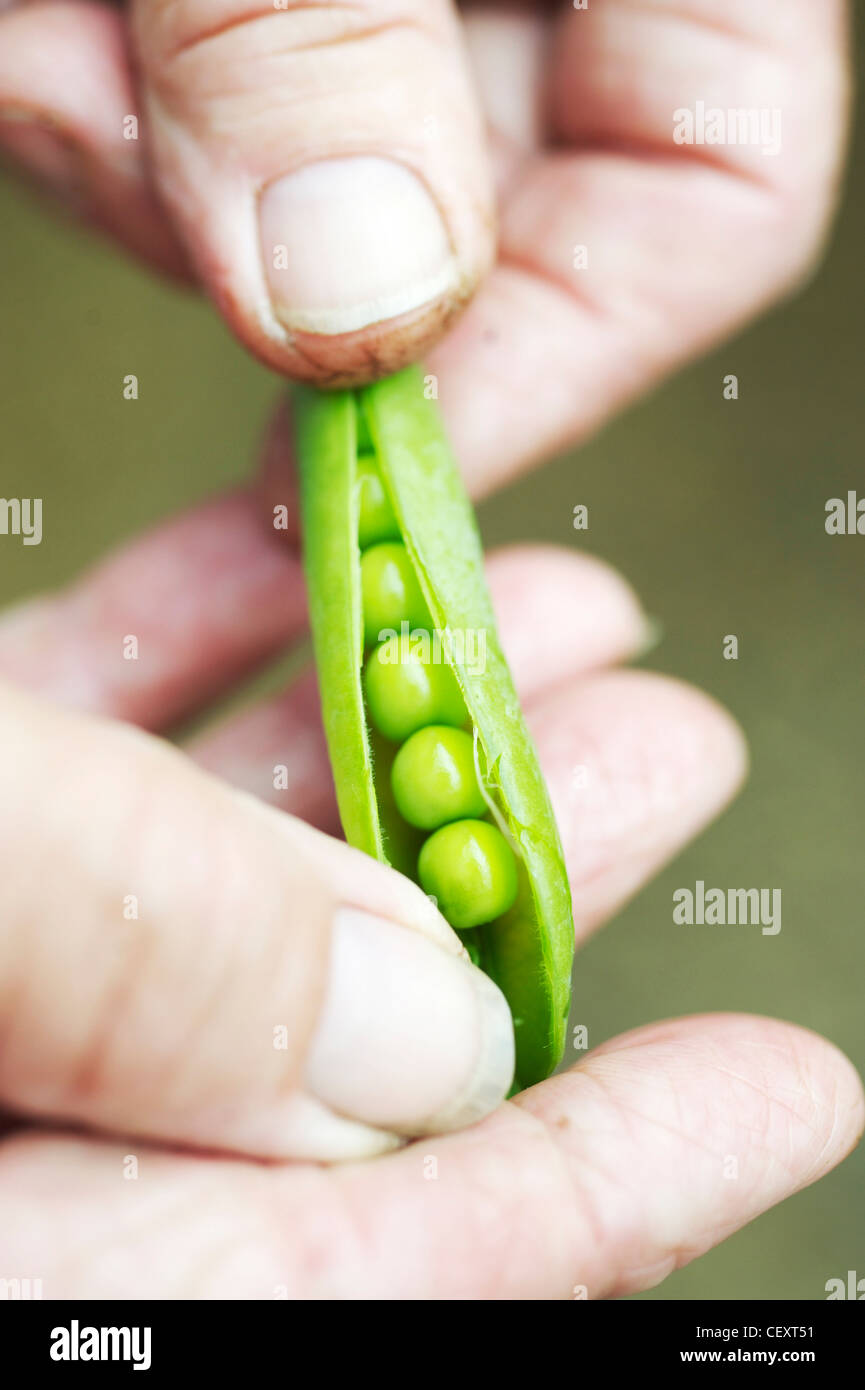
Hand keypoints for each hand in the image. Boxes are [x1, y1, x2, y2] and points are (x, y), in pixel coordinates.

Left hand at [0, 1, 847, 426]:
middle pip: (477, 225)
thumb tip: (353, 314)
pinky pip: (162, 127)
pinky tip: (38, 14)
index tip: (382, 466)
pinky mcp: (239, 6)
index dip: (560, 360)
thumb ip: (319, 13)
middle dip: (278, 246)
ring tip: (51, 13)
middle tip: (106, 108)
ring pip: (298, 200)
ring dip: (135, 153)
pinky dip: (69, 90)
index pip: (713, 193)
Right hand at [0, 474, 860, 1294]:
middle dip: (510, 873)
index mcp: (27, 1249)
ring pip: (212, 856)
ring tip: (532, 610)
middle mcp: (14, 1120)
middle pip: (315, 1022)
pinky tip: (285, 558)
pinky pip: (81, 738)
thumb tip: (424, 1032)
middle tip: (664, 748)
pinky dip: (193, 644)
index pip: (352, 1268)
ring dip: (375, 721)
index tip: (776, 1090)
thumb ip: (160, 979)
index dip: (587, 1185)